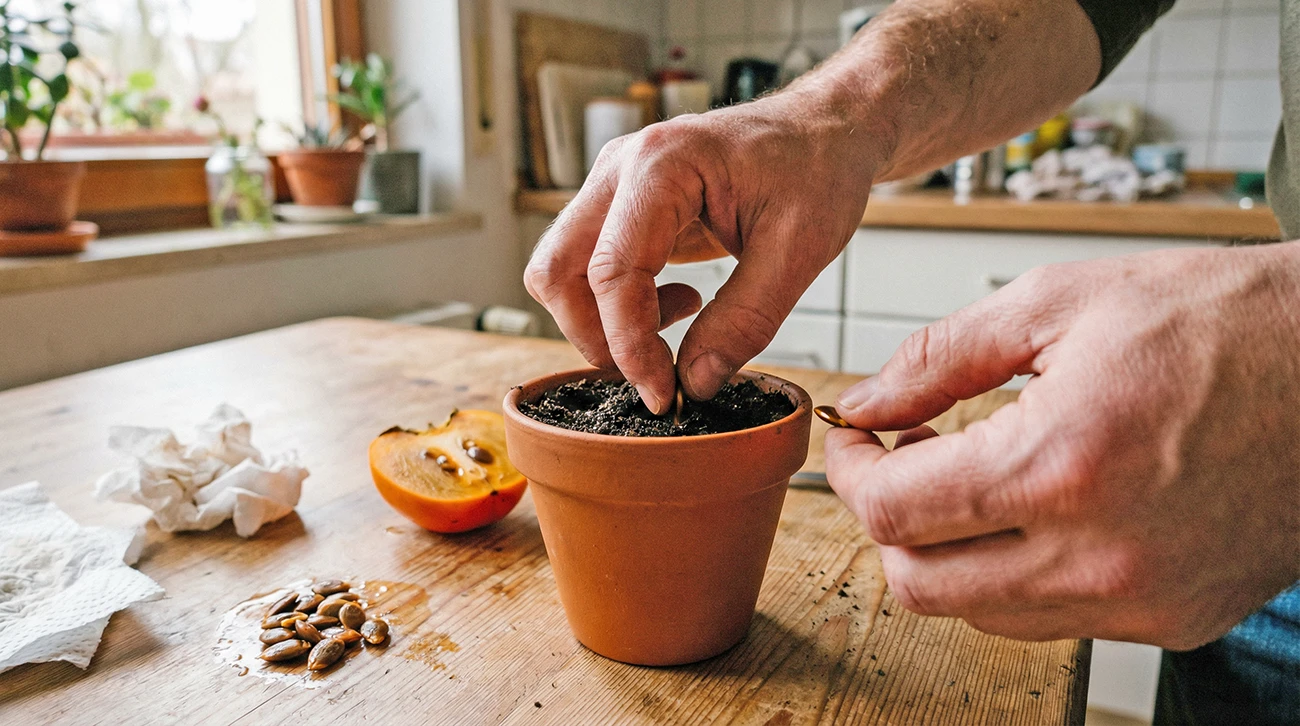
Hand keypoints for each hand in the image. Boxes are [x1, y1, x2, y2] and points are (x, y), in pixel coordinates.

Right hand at [524, 93, 884, 412]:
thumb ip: (745, 320)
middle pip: (558, 270)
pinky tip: (682, 301)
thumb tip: (694, 383)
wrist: (824, 129)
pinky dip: (620, 303)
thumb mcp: (799, 250)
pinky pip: (589, 266)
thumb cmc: (817, 169)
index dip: (629, 346)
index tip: (663, 394)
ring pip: (562, 271)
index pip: (613, 272)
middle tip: (657, 368)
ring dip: (604, 320)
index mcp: (663, 165)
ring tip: (680, 319)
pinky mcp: (621, 204)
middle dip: (596, 336)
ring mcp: (614, 183)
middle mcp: (621, 167)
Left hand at [825, 242, 1299, 648]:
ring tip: (972, 473)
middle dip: (888, 519)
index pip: (892, 512)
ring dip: (948, 548)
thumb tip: (869, 400)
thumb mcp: (1061, 301)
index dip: (850, 470)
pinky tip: (1035, 506)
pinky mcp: (1175, 620)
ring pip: (979, 611)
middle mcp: (1100, 555)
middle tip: (903, 456)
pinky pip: (1051, 619)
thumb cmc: (1224, 321)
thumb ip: (941, 357)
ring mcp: (1141, 601)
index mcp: (1062, 464)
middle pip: (919, 584)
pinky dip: (1016, 571)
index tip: (857, 436)